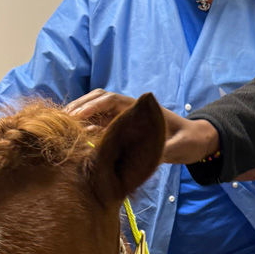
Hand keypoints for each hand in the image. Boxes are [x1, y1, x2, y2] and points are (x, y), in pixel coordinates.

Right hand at [66, 91, 219, 165]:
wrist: (194, 142)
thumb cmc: (189, 141)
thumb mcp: (180, 146)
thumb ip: (165, 149)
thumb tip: (149, 153)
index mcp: (140, 107)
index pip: (110, 100)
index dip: (91, 107)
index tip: (75, 117)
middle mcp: (128, 109)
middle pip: (97, 100)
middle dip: (78, 108)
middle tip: (59, 122)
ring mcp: (123, 118)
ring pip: (95, 111)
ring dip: (78, 116)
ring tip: (60, 129)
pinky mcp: (121, 128)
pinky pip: (98, 124)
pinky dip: (84, 127)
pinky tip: (73, 139)